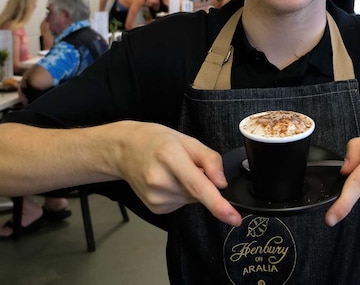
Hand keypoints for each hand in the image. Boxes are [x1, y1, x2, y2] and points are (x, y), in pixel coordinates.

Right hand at [117, 122, 241, 226]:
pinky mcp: (155, 208)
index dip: (218, 204)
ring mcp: (155, 197)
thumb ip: (209, 159)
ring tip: (172, 171)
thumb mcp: (187, 140)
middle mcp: (160, 181)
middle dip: (202, 182)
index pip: (198, 186)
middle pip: (198, 193)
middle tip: (184, 164)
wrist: (125, 150)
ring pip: (191, 200)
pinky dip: (181, 194)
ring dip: (190, 189)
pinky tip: (167, 182)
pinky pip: (181, 204)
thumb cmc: (157, 141)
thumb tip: (222, 183)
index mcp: (170, 157)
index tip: (234, 218)